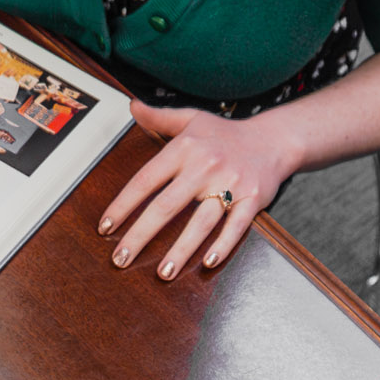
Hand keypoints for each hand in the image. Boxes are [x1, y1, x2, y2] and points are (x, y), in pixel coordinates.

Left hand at [98, 101, 300, 280]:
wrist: (273, 139)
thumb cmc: (226, 134)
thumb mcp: (192, 119)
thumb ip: (159, 116)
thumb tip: (132, 105)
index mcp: (185, 148)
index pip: (145, 180)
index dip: (123, 205)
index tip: (106, 227)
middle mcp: (205, 166)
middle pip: (167, 206)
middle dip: (141, 235)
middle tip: (121, 259)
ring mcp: (230, 184)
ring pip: (201, 221)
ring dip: (181, 250)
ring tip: (163, 273)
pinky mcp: (253, 198)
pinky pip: (236, 226)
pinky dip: (223, 245)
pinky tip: (208, 262)